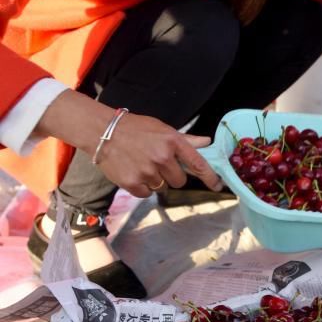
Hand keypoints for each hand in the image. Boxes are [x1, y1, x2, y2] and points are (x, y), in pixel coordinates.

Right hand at [35, 90, 220, 197]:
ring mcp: (148, 171)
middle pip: (180, 181)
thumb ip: (185, 140)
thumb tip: (207, 142)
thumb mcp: (162, 129)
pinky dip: (141, 187)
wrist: (102, 132)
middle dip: (171, 175)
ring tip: (141, 164)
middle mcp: (163, 157)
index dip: (210, 177)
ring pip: (162, 187)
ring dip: (155, 180)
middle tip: (157, 164)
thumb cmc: (135, 128)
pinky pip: (147, 193)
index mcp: (172, 141)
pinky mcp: (133, 183)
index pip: (198, 163)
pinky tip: (133, 172)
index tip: (218, 186)